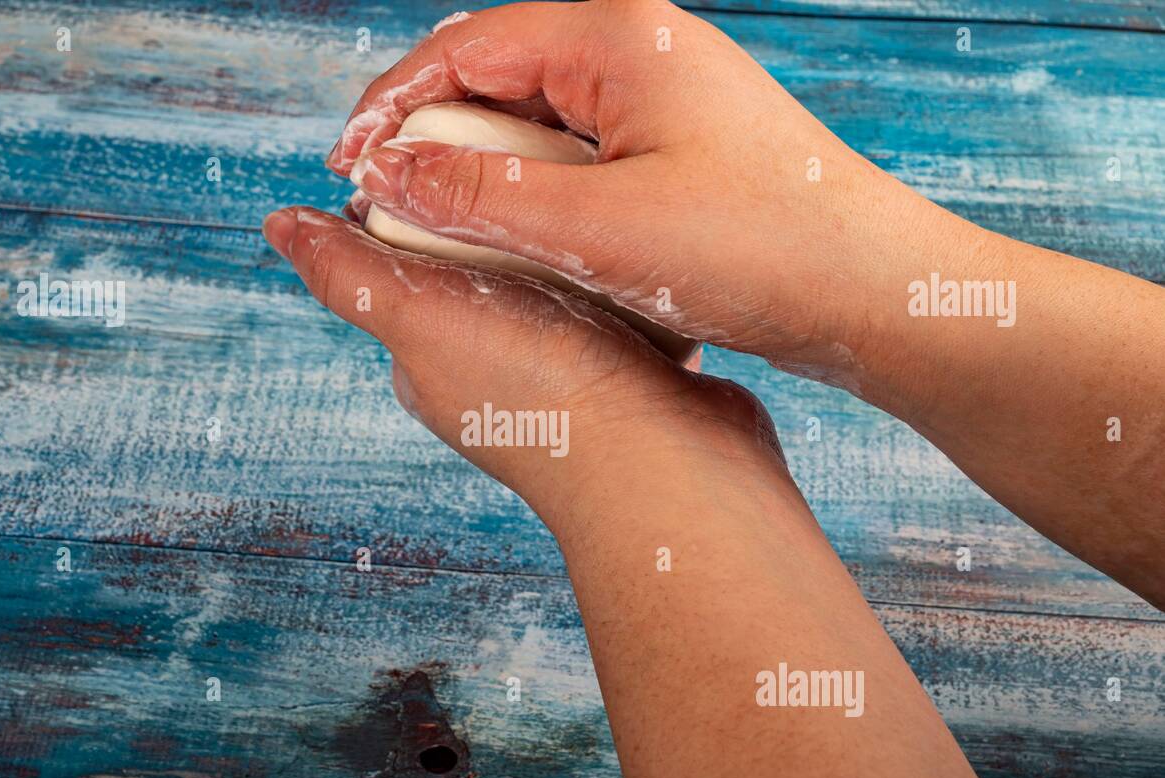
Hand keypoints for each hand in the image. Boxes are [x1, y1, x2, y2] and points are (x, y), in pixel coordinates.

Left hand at [260, 205, 788, 535]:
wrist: (664, 460)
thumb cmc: (539, 389)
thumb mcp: (420, 315)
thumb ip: (349, 274)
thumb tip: (279, 224)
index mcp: (428, 363)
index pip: (406, 260)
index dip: (422, 199)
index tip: (453, 148)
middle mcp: (487, 375)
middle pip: (482, 263)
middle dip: (499, 211)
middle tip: (530, 157)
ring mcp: (561, 379)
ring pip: (554, 279)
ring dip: (563, 238)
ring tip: (583, 192)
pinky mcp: (628, 373)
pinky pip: (614, 301)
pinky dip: (618, 269)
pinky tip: (631, 240)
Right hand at [325, 0, 943, 380]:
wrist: (874, 291)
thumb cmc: (761, 250)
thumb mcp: (602, 230)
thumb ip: (485, 198)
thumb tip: (386, 175)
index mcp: (618, 39)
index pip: (466, 46)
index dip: (392, 105)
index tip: (349, 167)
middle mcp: (639, 51)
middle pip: (496, 74)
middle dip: (431, 136)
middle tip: (385, 204)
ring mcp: (662, 101)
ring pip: (534, 119)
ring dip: (481, 169)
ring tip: (441, 230)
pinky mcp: (678, 150)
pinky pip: (577, 155)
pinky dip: (532, 191)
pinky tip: (516, 240)